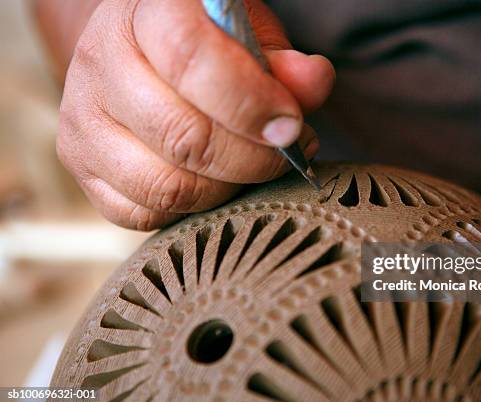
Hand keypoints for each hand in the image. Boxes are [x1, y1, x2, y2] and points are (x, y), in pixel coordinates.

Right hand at [56, 0, 334, 229]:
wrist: (141, 54)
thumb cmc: (203, 43)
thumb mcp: (247, 34)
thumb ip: (282, 61)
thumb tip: (313, 84)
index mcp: (144, 14)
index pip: (192, 60)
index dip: (252, 103)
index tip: (293, 126)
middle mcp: (100, 64)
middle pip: (184, 137)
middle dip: (253, 159)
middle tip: (286, 152)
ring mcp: (82, 121)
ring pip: (165, 186)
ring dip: (226, 189)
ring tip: (250, 167)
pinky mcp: (80, 165)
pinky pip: (141, 214)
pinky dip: (190, 210)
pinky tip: (211, 182)